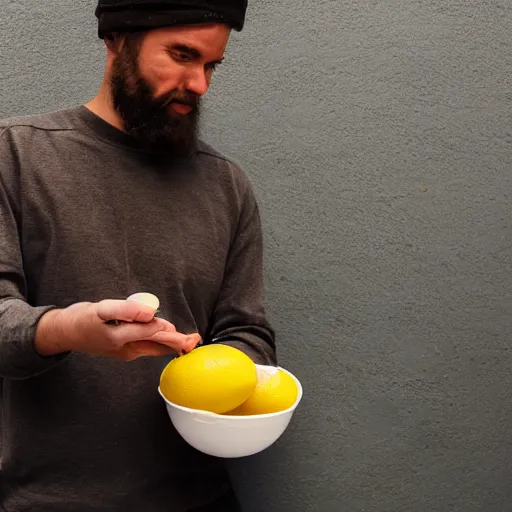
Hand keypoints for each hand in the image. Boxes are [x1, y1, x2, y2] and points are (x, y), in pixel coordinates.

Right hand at [35, 299, 200, 360]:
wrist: (64, 333)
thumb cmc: (82, 319)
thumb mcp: (102, 310)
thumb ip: (127, 311)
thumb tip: (150, 313)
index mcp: (122, 339)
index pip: (153, 334)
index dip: (171, 333)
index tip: (188, 335)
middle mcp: (127, 349)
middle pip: (157, 345)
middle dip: (177, 343)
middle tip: (195, 341)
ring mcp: (126, 352)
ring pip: (154, 347)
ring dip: (171, 344)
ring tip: (189, 342)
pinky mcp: (124, 350)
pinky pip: (147, 347)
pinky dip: (160, 343)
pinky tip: (169, 340)